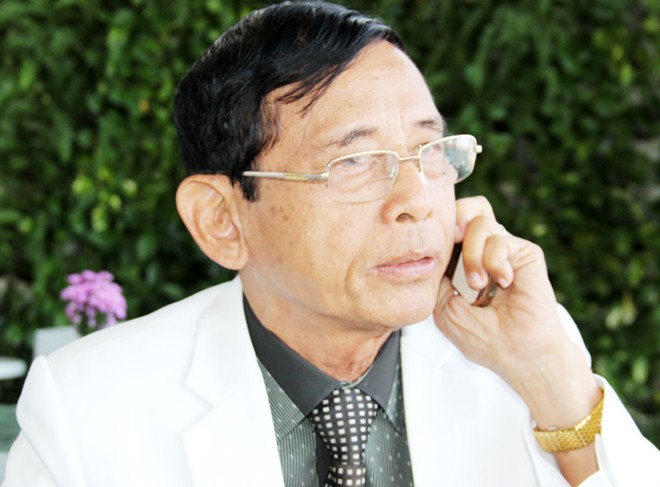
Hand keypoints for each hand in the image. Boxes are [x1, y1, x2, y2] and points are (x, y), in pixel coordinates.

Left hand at [435, 196, 600, 429]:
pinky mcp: (525, 253)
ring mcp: (505, 251)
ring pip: (480, 222)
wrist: (520, 355)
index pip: (450, 227)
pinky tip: (503, 283)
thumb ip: (437, 276)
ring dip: (473, 254)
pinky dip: (494, 261)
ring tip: (479, 284)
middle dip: (454, 219)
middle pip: (468, 208)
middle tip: (452, 242)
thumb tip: (431, 247)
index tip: (429, 247)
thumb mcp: (444, 307)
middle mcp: (484, 252)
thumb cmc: (484, 338)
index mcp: (463, 263)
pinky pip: (500, 239)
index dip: (438, 228)